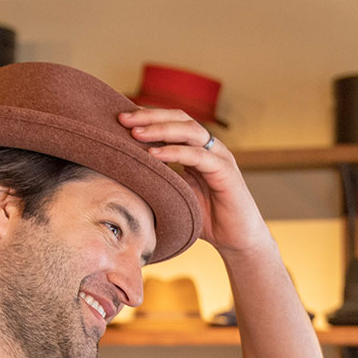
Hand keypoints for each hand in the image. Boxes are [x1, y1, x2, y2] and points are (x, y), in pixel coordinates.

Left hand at [118, 109, 272, 253]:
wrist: (236, 241)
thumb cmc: (206, 220)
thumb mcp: (174, 195)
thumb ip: (157, 181)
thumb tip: (121, 177)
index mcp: (197, 149)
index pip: (172, 121)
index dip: (148, 117)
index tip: (121, 120)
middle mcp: (210, 148)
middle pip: (180, 118)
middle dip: (150, 116)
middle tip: (123, 119)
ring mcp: (220, 157)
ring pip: (190, 130)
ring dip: (161, 129)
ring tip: (136, 133)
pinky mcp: (226, 172)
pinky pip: (199, 156)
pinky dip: (176, 152)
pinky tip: (155, 154)